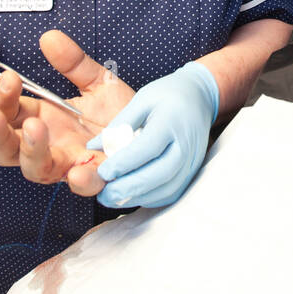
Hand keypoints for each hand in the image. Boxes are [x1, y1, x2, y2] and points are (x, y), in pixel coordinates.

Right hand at [0, 30, 135, 191]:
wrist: (156, 130)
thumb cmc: (122, 112)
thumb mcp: (98, 81)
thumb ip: (74, 62)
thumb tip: (50, 37)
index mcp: (44, 119)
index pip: (8, 113)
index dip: (1, 99)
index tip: (9, 79)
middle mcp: (50, 145)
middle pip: (6, 149)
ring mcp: (70, 163)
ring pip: (35, 169)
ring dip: (30, 150)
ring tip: (35, 127)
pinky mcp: (97, 176)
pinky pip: (83, 185)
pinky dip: (79, 181)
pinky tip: (77, 170)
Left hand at [89, 62, 218, 208]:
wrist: (200, 98)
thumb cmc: (168, 95)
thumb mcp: (142, 100)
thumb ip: (119, 124)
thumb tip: (92, 148)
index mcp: (171, 121)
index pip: (146, 148)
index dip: (123, 164)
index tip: (102, 173)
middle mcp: (186, 144)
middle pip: (159, 174)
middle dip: (128, 188)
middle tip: (103, 194)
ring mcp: (192, 161)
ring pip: (166, 189)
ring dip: (137, 198)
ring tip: (112, 198)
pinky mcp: (192, 172)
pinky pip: (171, 193)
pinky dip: (150, 198)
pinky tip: (131, 195)